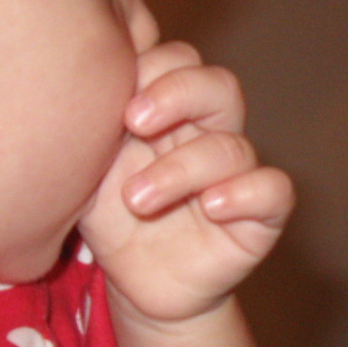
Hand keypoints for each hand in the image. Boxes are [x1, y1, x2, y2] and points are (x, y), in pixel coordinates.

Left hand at [78, 41, 292, 324]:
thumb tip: (72, 81)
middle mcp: (209, 134)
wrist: (133, 285)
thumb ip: (90, 127)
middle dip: (178, 93)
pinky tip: (212, 207)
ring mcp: (237, 175)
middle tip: (134, 121)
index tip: (113, 96)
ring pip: (233, 146)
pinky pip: (275, 191)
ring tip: (138, 199)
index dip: (152, 67)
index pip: (178, 61)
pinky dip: (246, 192)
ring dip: (182, 168)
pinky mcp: (259, 217)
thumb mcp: (88, 168)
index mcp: (171, 111)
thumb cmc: (111, 215)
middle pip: (219, 85)